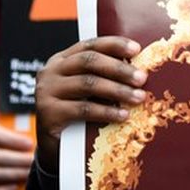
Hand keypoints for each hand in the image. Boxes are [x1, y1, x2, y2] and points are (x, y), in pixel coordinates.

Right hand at [0, 122, 33, 189]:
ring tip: (30, 171)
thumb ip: (28, 126)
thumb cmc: (13, 136)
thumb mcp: (18, 127)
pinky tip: (16, 187)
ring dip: (14, 173)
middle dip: (18, 159)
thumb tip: (45, 127)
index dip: (12, 139)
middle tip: (34, 160)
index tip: (29, 143)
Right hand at [34, 37, 146, 172]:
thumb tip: (141, 69)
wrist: (56, 145)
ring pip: (87, 84)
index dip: (114, 45)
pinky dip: (106, 111)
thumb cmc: (78, 112)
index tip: (137, 49)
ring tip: (139, 97)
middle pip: (89, 62)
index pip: (90, 45)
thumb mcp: (91, 90)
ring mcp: (47, 91)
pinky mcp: (48, 113)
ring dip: (118, 90)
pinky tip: (123, 115)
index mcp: (63, 59)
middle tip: (142, 78)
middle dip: (119, 69)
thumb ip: (106, 76)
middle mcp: (51, 71)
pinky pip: (83, 109)